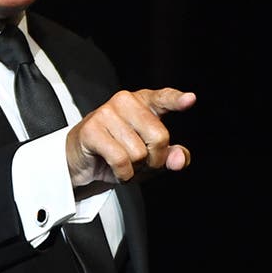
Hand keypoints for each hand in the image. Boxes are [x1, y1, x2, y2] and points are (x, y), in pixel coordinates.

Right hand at [66, 88, 194, 187]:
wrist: (81, 160)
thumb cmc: (119, 153)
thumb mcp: (151, 157)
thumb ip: (171, 156)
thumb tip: (179, 159)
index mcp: (143, 102)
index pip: (163, 98)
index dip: (177, 100)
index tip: (190, 99)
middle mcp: (125, 101)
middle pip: (159, 137)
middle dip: (153, 159)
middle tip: (139, 161)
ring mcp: (106, 112)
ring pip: (139, 153)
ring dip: (134, 169)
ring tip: (123, 163)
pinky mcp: (91, 129)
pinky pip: (121, 160)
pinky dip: (122, 174)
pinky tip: (116, 169)